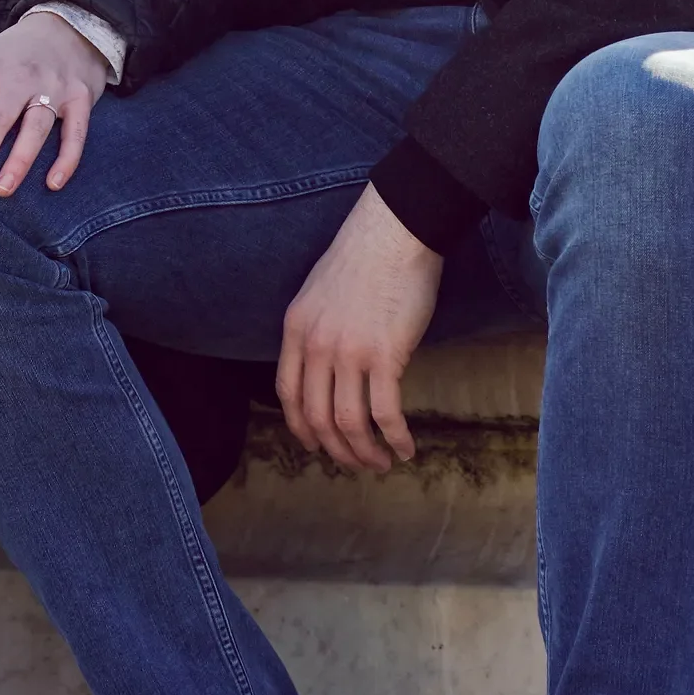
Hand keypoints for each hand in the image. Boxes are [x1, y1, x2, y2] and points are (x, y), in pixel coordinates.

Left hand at [0, 14, 111, 196]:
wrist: (67, 25)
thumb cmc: (7, 56)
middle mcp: (18, 78)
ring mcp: (51, 87)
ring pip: (37, 125)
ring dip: (21, 159)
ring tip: (3, 191)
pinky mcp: (81, 96)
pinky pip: (76, 131)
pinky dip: (67, 157)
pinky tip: (53, 184)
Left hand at [275, 183, 442, 473]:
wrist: (395, 231)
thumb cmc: (364, 257)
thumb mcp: (318, 291)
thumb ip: (316, 329)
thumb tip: (327, 365)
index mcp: (296, 329)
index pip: (288, 394)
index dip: (301, 428)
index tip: (317, 446)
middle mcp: (316, 345)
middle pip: (317, 417)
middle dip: (337, 450)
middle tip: (358, 463)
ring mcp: (348, 352)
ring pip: (349, 423)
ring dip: (366, 452)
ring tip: (382, 462)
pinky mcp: (384, 355)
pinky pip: (385, 413)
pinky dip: (395, 438)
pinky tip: (406, 447)